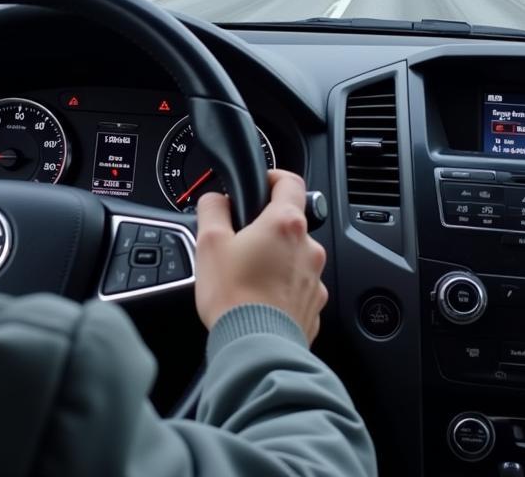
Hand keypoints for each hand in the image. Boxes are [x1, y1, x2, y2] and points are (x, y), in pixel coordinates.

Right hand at [194, 169, 327, 344]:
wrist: (255, 348)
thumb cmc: (234, 297)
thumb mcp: (209, 242)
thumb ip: (213, 209)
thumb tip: (216, 200)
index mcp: (285, 224)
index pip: (290, 182)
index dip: (274, 177)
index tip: (263, 182)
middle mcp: (308, 248)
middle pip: (290, 224)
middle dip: (267, 228)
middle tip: (241, 243)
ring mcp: (314, 278)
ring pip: (294, 257)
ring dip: (275, 260)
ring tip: (247, 278)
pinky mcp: (314, 305)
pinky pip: (297, 287)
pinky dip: (281, 288)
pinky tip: (259, 299)